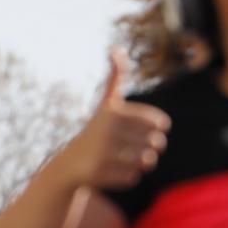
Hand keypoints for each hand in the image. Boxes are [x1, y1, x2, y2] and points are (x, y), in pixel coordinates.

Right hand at [64, 49, 170, 189]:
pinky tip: (112, 171)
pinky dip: (127, 177)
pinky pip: (132, 178)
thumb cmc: (95, 131)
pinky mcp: (98, 174)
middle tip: (131, 149)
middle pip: (155, 144)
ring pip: (146, 162)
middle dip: (149, 149)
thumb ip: (116, 78)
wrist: (69, 164)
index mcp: (114, 112)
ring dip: (140, 163)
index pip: (159, 124)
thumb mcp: (106, 104)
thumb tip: (115, 49)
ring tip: (124, 160)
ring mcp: (101, 154)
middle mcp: (106, 132)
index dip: (155, 130)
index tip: (139, 130)